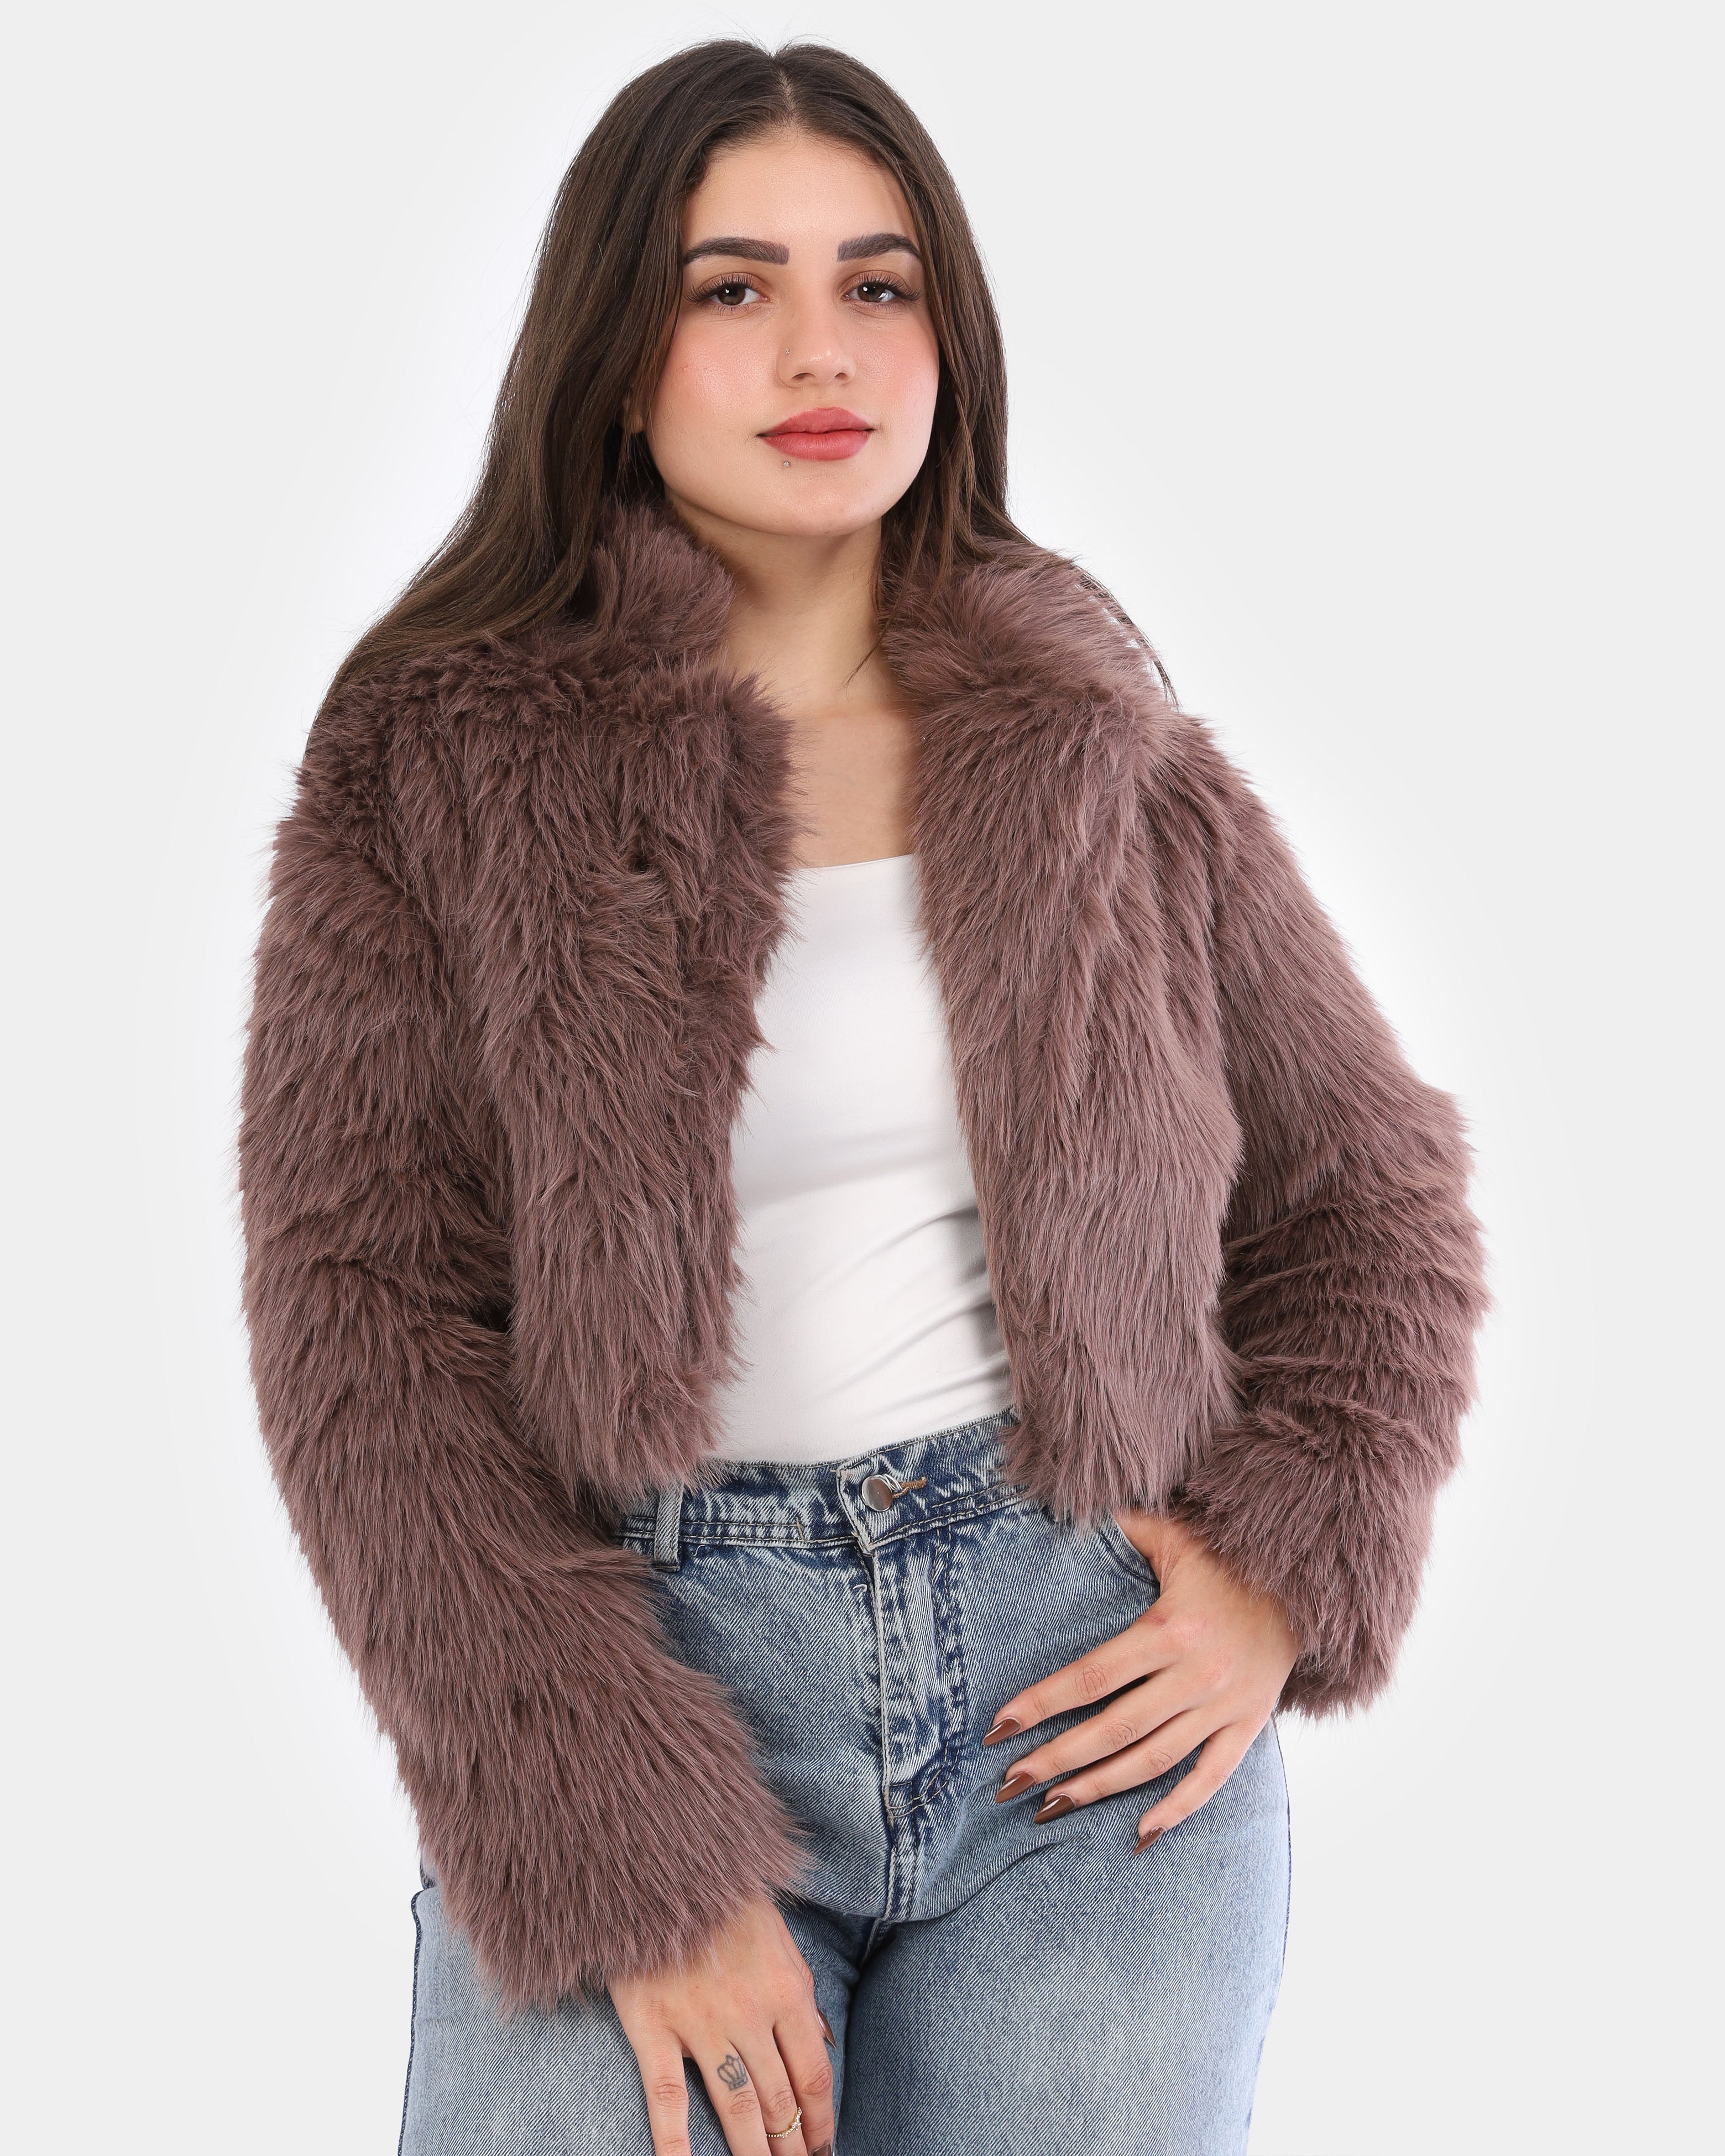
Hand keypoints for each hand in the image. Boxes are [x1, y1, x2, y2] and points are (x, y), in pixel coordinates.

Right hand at [610, 1892, 836, 2155]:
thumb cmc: (725, 1897)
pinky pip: (668, 2096)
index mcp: (786, 1989)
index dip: (821, 2121)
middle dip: (791, 2145)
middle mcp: (750, 2013)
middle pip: (779, 2099)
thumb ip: (803, 1990)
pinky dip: (676, 2142)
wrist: (663, 1863)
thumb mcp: (779, 1934)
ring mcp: (701, 2023)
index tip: (823, 2150)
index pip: (813, 2074)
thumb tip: (827, 2043)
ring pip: (736, 2107)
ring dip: (753, 2152)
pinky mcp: (654, 2026)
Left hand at [984, 1509, 1299, 1847]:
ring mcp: (1224, 1704)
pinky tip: (1140, 1834)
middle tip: (1008, 1784)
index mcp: (1170, 1628)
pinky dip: (1179, 1809)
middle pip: (1113, 1728)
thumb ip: (1121, 1528)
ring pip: (1153, 1759)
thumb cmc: (1225, 1555)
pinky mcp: (1250, 1724)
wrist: (1307, 1579)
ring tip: (1050, 1806)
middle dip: (1056, 1758)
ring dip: (1099, 1787)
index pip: (1091, 1677)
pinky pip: (1213, 1778)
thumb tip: (1068, 1505)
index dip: (1042, 1704)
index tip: (999, 1727)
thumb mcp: (1172, 1535)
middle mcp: (1196, 1674)